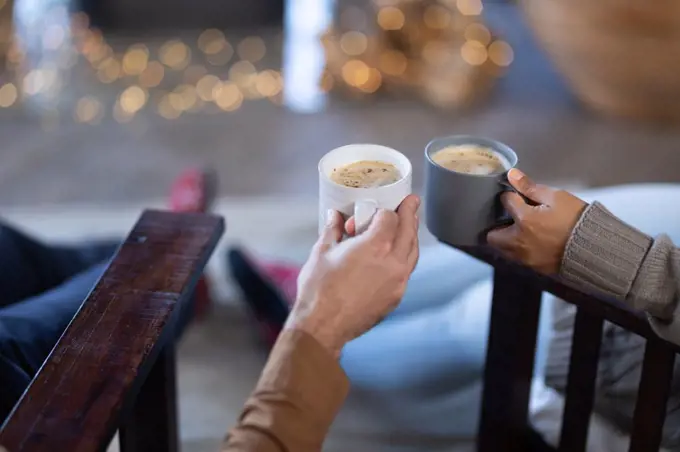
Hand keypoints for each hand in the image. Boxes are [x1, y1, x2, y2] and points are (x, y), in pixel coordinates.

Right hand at [288, 195, 419, 356]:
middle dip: (410, 215)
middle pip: (409, 231)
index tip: (377, 209)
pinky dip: (405, 258)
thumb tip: (334, 216)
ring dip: (411, 236)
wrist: (323, 326)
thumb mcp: (321, 252)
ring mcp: (397, 282)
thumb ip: (333, 229)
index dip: (384, 211)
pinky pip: (406, 271)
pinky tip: (397, 255)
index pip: (391, 218)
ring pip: (413, 252)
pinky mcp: (396, 297)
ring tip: (408, 226)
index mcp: (375, 246)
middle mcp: (392, 262)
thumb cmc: (319, 289)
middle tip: (412, 203)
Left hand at [486, 169, 586, 273]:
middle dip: (496, 226)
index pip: (505, 202)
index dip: (509, 196)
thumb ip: (531, 187)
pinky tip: (530, 241)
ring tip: (519, 230)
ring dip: (505, 239)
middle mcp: (518, 241)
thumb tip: (512, 175)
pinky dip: (517, 249)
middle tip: (508, 218)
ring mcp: (525, 257)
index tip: (516, 196)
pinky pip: (516, 258)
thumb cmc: (577, 220)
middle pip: (492, 236)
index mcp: (524, 220)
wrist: (596, 250)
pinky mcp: (533, 267)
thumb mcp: (557, 198)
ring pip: (502, 249)